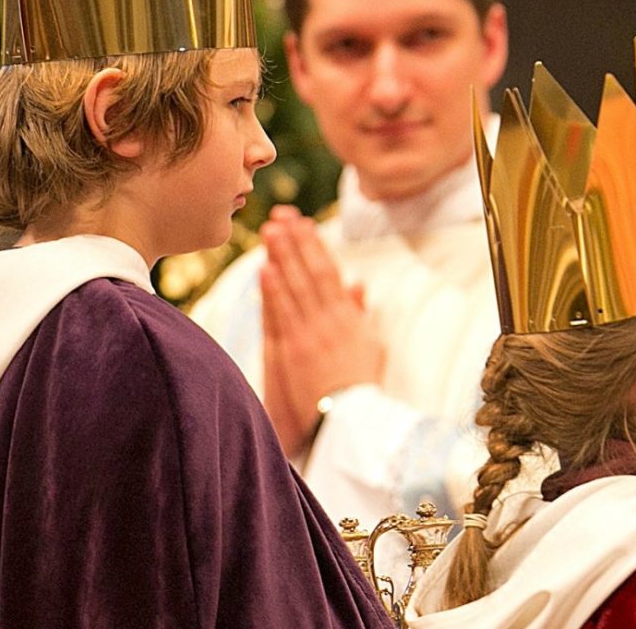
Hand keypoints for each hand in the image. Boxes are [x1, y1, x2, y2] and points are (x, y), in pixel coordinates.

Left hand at [259, 206, 386, 457]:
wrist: (350, 420)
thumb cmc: (361, 386)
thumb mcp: (370, 345)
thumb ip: (359, 313)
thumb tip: (357, 284)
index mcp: (347, 317)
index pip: (328, 271)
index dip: (314, 245)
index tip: (303, 222)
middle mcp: (327, 321)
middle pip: (308, 273)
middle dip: (293, 242)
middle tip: (280, 214)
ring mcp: (308, 336)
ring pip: (293, 289)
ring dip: (281, 258)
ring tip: (269, 231)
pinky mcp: (293, 353)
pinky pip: (281, 316)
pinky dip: (273, 292)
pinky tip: (265, 271)